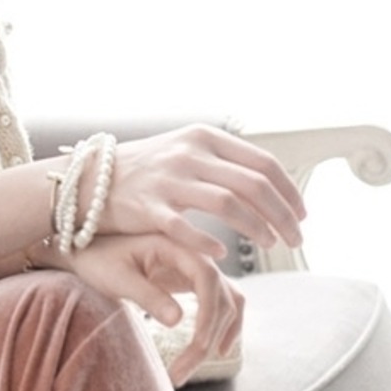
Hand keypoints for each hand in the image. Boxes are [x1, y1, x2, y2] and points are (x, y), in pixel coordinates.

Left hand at [53, 232, 244, 387]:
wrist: (88, 252)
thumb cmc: (98, 260)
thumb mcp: (118, 278)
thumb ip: (147, 295)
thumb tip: (178, 320)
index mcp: (175, 245)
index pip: (208, 279)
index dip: (209, 314)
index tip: (198, 344)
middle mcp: (193, 255)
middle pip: (220, 297)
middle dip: (207, 337)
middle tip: (181, 372)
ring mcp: (196, 269)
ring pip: (226, 304)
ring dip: (216, 337)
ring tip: (190, 368)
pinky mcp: (193, 283)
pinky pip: (221, 305)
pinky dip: (225, 327)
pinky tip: (220, 351)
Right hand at [100, 125, 305, 257]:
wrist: (88, 179)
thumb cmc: (145, 171)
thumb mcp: (184, 149)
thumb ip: (222, 161)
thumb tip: (270, 180)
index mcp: (204, 137)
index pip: (263, 163)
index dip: (289, 192)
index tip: (302, 215)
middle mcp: (188, 154)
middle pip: (253, 185)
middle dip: (283, 216)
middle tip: (296, 239)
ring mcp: (167, 180)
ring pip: (228, 204)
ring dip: (256, 228)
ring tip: (270, 245)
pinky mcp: (146, 207)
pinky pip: (185, 227)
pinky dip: (207, 241)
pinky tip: (221, 253)